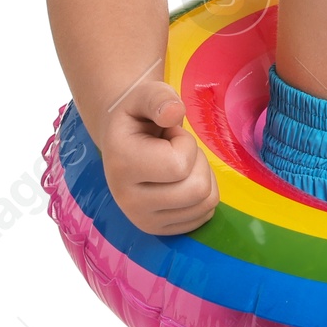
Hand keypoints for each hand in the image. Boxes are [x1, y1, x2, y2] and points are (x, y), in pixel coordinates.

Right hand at [100, 79, 220, 235]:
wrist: (121, 140)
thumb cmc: (138, 115)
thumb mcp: (145, 95)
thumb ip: (160, 98)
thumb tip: (174, 113)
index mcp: (122, 165)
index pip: (180, 165)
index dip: (185, 143)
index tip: (168, 134)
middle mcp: (128, 201)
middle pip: (198, 190)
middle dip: (198, 162)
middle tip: (177, 150)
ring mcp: (143, 220)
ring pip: (205, 204)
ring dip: (201, 177)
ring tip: (178, 164)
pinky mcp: (158, 231)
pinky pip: (203, 216)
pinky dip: (202, 195)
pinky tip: (181, 181)